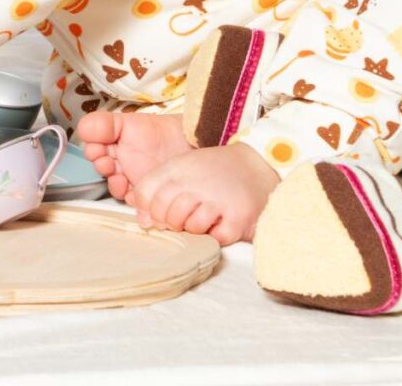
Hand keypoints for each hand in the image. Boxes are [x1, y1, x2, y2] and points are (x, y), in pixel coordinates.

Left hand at [125, 143, 280, 245]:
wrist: (258, 164)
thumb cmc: (215, 170)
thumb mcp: (183, 169)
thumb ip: (158, 189)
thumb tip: (143, 221)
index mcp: (178, 167)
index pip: (144, 192)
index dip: (147, 209)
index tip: (158, 213)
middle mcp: (196, 181)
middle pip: (165, 213)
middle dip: (170, 222)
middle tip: (184, 217)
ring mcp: (218, 200)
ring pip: (189, 227)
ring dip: (194, 228)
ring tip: (205, 216)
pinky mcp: (238, 218)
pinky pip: (214, 238)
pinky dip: (215, 235)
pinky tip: (221, 221)